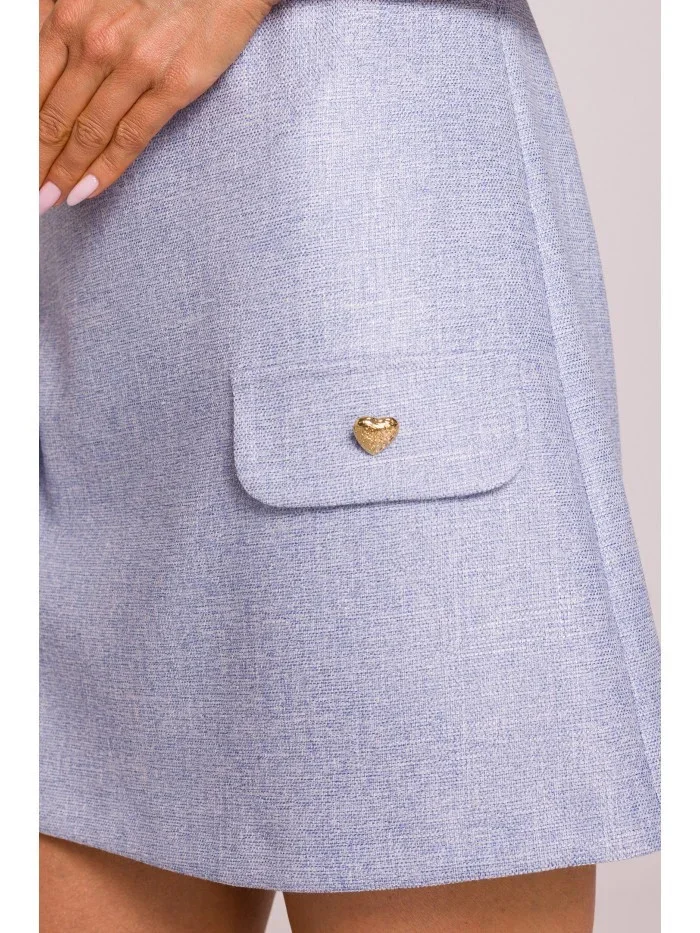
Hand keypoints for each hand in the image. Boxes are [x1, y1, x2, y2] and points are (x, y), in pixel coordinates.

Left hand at [39, 0, 275, 212]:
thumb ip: (61, 28)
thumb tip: (29, 73)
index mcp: (70, 15)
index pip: (29, 87)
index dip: (18, 131)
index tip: (13, 157)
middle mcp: (96, 41)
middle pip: (53, 115)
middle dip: (34, 160)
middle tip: (24, 192)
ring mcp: (135, 66)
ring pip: (88, 132)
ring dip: (64, 173)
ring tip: (48, 200)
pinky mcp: (173, 87)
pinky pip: (130, 138)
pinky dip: (105, 169)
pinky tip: (86, 191)